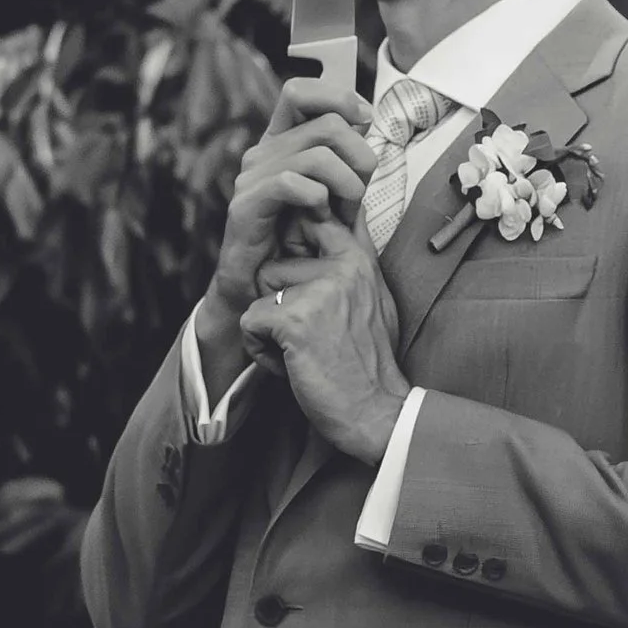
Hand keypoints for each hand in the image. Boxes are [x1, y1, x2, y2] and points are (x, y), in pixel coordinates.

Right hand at [197, 82, 378, 394]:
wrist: (260, 293)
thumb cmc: (300, 247)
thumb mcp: (333, 200)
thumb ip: (347, 167)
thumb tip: (371, 133)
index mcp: (281, 143)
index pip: (300, 92)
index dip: (338, 95)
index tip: (367, 118)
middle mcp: (262, 153)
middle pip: (323, 122)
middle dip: (359, 149)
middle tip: (368, 180)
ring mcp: (251, 178)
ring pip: (314, 152)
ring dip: (347, 178)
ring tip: (352, 204)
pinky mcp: (245, 207)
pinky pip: (289, 182)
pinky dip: (316, 195)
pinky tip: (322, 213)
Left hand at [240, 215, 411, 466]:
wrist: (378, 412)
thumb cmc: (369, 363)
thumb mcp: (374, 298)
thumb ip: (356, 257)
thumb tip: (348, 215)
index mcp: (360, 258)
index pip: (313, 217)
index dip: (294, 249)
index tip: (304, 287)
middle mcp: (343, 265)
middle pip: (274, 264)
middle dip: (277, 302)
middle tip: (308, 334)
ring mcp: (319, 290)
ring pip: (259, 291)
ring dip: (268, 328)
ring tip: (302, 350)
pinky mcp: (295, 318)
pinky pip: (249, 321)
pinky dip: (261, 351)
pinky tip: (292, 365)